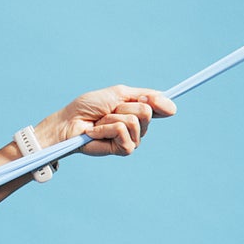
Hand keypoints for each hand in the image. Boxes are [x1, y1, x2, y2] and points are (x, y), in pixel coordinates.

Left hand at [36, 85, 176, 157]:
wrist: (68, 122)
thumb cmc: (88, 107)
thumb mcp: (119, 94)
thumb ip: (146, 97)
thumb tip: (174, 108)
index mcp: (137, 110)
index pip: (158, 105)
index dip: (162, 102)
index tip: (170, 104)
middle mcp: (138, 126)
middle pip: (146, 111)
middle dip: (124, 107)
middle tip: (108, 110)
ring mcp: (131, 139)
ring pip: (135, 121)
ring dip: (113, 117)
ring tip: (101, 121)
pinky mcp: (123, 149)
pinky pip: (123, 131)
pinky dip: (107, 127)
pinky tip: (96, 132)